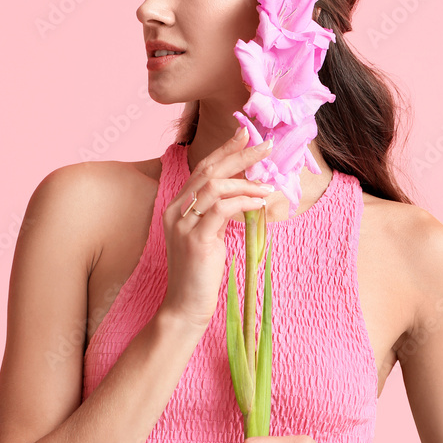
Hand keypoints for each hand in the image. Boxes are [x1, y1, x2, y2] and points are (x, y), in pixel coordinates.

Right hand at [160, 128, 273, 329]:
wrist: (185, 306)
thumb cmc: (200, 274)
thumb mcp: (209, 237)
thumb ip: (219, 215)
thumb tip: (247, 196)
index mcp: (176, 208)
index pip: (202, 169)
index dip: (224, 150)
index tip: (245, 135)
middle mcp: (175, 211)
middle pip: (208, 170)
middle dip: (239, 155)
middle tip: (266, 146)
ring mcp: (183, 225)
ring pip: (214, 186)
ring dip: (246, 181)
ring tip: (267, 185)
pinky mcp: (196, 240)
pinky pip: (222, 209)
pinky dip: (244, 201)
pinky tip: (259, 202)